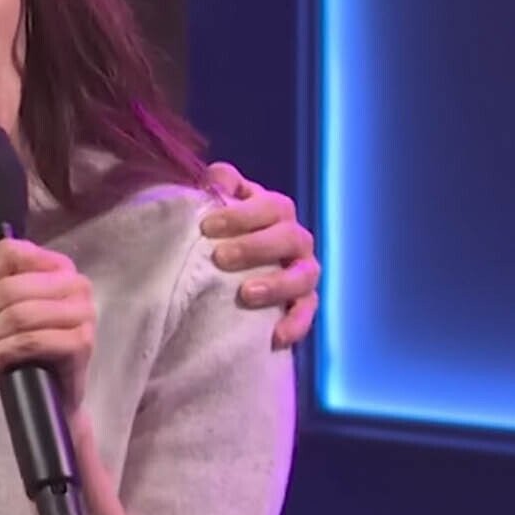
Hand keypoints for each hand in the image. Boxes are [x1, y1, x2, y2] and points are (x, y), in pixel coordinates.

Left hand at [0, 239, 95, 412]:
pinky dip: (2, 354)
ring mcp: (81, 312)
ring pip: (17, 315)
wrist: (50, 396)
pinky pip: (31, 340)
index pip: (9, 252)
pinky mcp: (82, 342)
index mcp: (52, 265)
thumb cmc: (22, 352)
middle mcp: (73, 282)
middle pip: (9, 287)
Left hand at [202, 162, 320, 349]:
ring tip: (246, 294)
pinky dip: (295, 323)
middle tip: (221, 257)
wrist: (217, 267)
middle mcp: (295, 239)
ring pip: (304, 276)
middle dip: (256, 247)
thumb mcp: (210, 204)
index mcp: (274, 211)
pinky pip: (307, 313)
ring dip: (277, 284)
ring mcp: (301, 271)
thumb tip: (214, 179)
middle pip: (290, 238)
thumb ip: (215, 186)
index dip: (242, 214)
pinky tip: (275, 335)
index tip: (207, 227)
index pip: (270, 206)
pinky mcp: (302, 302)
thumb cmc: (214, 230)